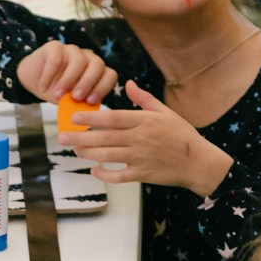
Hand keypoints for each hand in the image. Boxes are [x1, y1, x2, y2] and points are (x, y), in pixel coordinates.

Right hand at [19, 41, 116, 105]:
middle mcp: (88, 58)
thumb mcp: (70, 101)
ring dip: (68, 79)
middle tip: (76, 97)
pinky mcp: (55, 46)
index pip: (110, 75)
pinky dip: (49, 75)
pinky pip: (56, 58)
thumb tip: (86, 113)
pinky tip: (43, 87)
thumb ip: (80, 104)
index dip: (103, 88)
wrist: (35, 81)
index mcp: (96, 72)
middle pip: (97, 64)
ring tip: (58, 95)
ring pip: (79, 60)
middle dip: (88, 82)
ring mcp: (72, 50)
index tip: (90, 102)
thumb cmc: (58, 92)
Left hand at [66, 83, 229, 192]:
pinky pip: (119, 176)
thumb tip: (128, 84)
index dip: (91, 118)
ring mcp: (140, 157)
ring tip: (75, 149)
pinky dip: (105, 174)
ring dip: (88, 153)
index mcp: (144, 121)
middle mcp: (140, 138)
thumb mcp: (165, 111)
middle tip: (62, 136)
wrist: (198, 161)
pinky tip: (94, 170)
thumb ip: (144, 99)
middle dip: (80, 137)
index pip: (113, 119)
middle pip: (104, 138)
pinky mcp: (143, 174)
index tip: (73, 117)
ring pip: (108, 156)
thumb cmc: (182, 134)